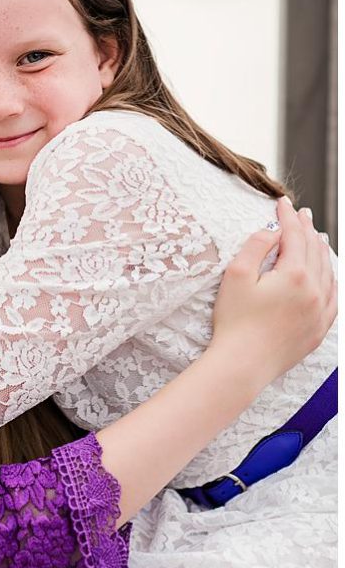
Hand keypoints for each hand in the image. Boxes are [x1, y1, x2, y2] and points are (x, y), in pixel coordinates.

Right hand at [211, 197, 335, 389]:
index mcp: (295, 275)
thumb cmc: (235, 322)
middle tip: (300, 214)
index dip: (287, 217)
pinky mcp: (319, 329)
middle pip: (314, 250)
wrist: (243, 364)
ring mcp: (320, 311)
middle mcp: (315, 290)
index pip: (294, 236)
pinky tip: (327, 274)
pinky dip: (331, 278)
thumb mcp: (236, 275)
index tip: (282, 203)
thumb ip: (256, 246)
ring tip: (315, 237)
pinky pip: (333, 296)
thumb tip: (273, 231)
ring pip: (328, 271)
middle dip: (306, 228)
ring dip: (321, 250)